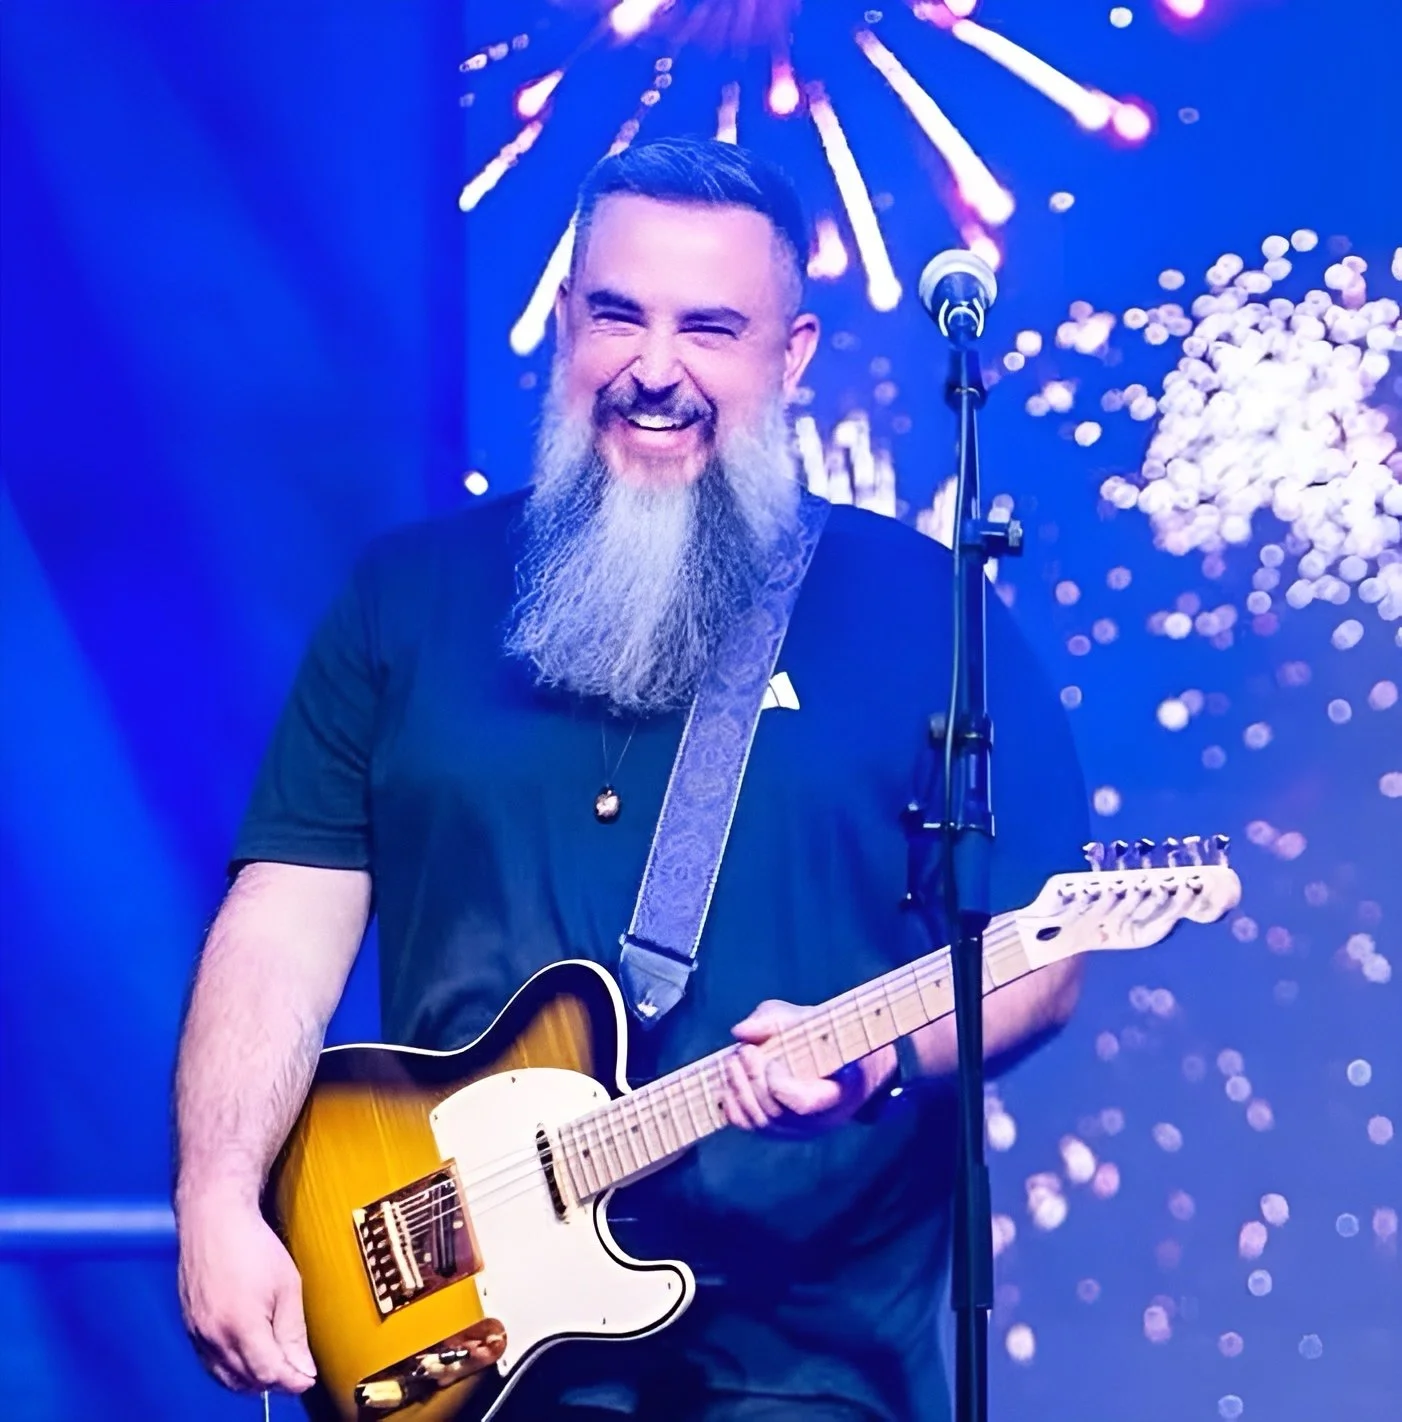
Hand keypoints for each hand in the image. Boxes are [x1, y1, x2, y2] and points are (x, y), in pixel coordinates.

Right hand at [177, 1191, 316, 1394]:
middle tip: (295, 1370)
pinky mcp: (190, 1328)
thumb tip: (303, 1369)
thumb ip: (293, 1332)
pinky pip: (210, 1363)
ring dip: (251, 1379)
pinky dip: (230, 1368)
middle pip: (247, 1381)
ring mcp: (198, 1334)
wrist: (213, 1219)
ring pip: (226, 1377)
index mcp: (241, 1327)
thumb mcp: (287, 1285)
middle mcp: (214, 1337)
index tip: (307, 1378)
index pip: (269, 1373)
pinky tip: (247, 1356)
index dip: (292, 1381)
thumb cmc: (251, 1245)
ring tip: (274, 1364)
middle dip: (274, 1381)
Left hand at [722, 999, 897, 1136]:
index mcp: (837, 1092)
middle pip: (777, 1112)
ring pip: (760, 1121)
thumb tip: (740, 1031)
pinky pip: (749, 1125)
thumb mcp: (805, 1018)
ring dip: (739, 1089)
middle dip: (753, 1080)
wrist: (836, 1060)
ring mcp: (797, 1129)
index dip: (779, 1086)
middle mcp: (819, 1120)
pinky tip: (727, 1082)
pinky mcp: (777, 1129)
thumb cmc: (821, 1035)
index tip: (771, 1060)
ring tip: (732, 1061)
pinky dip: (731, 1105)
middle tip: (743, 1051)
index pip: (803, 1104)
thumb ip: (774, 1021)